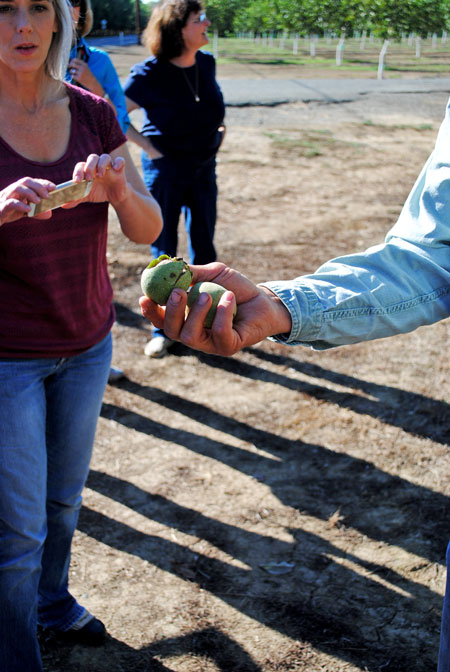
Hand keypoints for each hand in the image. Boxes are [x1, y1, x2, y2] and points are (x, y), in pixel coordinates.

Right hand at [0, 177, 55, 224]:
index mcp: (18, 190)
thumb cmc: (8, 212)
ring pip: (17, 188)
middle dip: (38, 186)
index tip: (54, 187)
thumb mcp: (23, 211)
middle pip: (25, 181)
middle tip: (48, 196)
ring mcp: (5, 198)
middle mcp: (12, 191)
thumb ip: (36, 212)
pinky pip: (10, 203)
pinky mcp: (1, 207)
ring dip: (30, 193)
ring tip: (38, 201)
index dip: (42, 183)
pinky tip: (28, 210)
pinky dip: (21, 205)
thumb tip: (49, 214)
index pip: (31, 182)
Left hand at [67, 153, 127, 207]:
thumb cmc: (98, 192)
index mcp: (88, 170)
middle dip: (89, 167)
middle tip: (89, 178)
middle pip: (92, 158)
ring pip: (105, 157)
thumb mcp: (87, 196)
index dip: (78, 172)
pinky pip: (120, 161)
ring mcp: (109, 166)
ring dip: (101, 165)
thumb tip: (63, 205)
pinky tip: (116, 168)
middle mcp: (97, 165)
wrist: (114, 197)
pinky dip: (118, 162)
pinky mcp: (119, 169)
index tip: (76, 181)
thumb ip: (76, 198)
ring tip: (100, 175)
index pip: (81, 166)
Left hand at [68, 58, 102, 95]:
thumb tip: (71, 62)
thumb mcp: (86, 68)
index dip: (71, 61)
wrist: (93, 83)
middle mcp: (82, 68)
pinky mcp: (79, 78)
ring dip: (71, 72)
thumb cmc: (88, 75)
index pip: (75, 60)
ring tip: (74, 74)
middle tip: (68, 67)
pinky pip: (72, 76)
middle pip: (72, 64)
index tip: (70, 63)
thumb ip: (80, 64)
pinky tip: (76, 78)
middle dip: (69, 66)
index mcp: (84, 64)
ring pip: (71, 70)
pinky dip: (72, 77)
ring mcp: (80, 73)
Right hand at [139, 262, 292, 355]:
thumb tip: (169, 268)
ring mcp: (210, 343)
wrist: (264, 299)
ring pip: (190, 337)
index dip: (150, 311)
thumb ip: (192, 273)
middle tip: (178, 292)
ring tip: (208, 295)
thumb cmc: (236, 288)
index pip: (161, 319)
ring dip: (196, 313)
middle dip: (172, 312)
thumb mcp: (213, 274)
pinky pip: (219, 335)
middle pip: (171, 331)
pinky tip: (229, 298)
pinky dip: (222, 314)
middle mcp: (194, 334)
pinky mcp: (228, 347)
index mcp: (185, 318)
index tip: (144, 296)